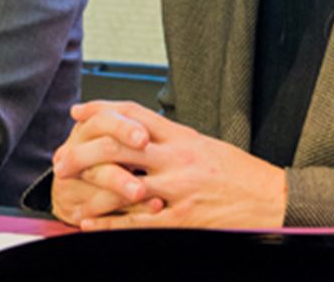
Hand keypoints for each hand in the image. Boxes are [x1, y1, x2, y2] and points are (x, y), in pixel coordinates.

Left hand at [54, 101, 287, 230]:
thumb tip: (144, 135)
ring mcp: (178, 189)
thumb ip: (173, 141)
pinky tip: (90, 222)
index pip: (133, 115)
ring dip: (90, 186)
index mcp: (181, 136)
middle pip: (118, 145)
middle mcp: (176, 157)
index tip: (78, 112)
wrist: (272, 200)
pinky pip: (139, 222)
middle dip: (84, 151)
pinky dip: (110, 223)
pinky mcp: (183, 218)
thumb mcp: (205, 146)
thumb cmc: (240, 175)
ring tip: (68, 189)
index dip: (102, 110)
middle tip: (61, 158)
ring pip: (123, 182)